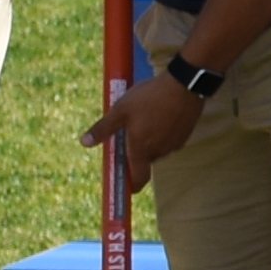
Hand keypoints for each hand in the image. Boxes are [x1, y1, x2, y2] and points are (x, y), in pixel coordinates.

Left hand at [89, 68, 202, 191]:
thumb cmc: (149, 98)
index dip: (131, 185)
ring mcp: (175, 144)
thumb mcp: (121, 110)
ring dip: (151, 143)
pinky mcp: (186, 134)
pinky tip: (161, 116)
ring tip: (146, 120)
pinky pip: (170, 141)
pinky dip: (164, 134)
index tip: (124, 182)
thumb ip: (103, 128)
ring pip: (159, 150)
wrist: (185, 84)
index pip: (138, 179)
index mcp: (142, 149)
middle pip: (146, 162)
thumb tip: (84, 143)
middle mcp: (159, 152)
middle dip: (137, 153)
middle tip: (130, 134)